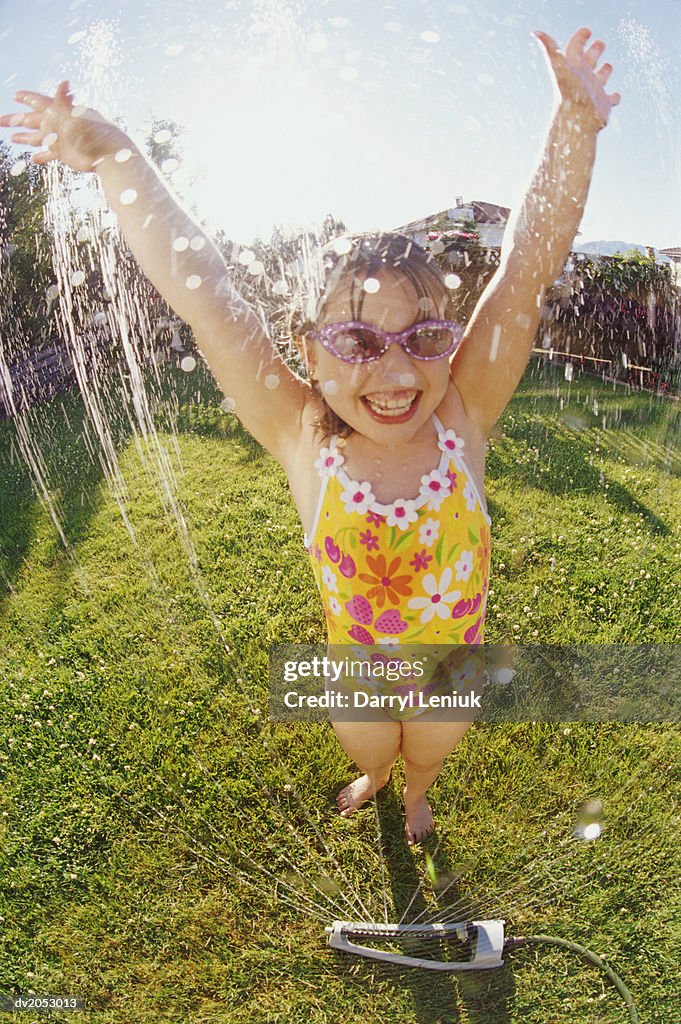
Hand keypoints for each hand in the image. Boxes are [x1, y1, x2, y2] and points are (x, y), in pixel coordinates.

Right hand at [0, 81, 128, 171]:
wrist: (109, 155)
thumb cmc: (95, 134)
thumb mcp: (77, 117)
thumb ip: (65, 102)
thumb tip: (64, 82)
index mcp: (59, 112)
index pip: (39, 102)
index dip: (27, 98)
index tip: (15, 95)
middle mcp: (58, 125)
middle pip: (32, 120)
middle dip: (16, 120)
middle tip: (0, 120)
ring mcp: (61, 140)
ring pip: (38, 138)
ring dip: (25, 138)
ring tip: (12, 138)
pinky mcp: (65, 154)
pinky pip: (49, 155)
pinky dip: (41, 157)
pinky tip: (33, 159)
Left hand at [534, 26, 620, 129]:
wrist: (576, 118)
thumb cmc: (569, 91)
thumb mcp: (559, 65)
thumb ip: (550, 48)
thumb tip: (535, 32)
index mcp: (574, 67)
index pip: (576, 48)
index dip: (580, 38)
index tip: (587, 31)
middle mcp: (583, 78)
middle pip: (588, 62)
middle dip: (594, 52)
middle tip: (600, 43)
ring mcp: (594, 91)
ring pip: (600, 79)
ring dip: (604, 71)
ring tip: (607, 66)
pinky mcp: (603, 104)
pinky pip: (611, 100)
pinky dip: (614, 97)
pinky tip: (615, 96)